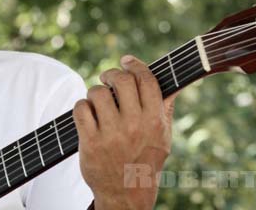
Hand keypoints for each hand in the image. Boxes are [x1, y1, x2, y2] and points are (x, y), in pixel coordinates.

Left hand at [73, 55, 177, 209]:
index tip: (126, 61)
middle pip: (121, 80)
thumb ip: (165, 107)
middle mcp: (134, 125)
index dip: (135, 65)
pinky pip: (80, 108)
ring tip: (97, 102)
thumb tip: (175, 82)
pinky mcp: (90, 142)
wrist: (127, 195)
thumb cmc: (146, 160)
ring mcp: (111, 134)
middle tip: (107, 79)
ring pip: (96, 92)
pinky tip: (87, 114)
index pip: (146, 80)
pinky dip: (82, 107)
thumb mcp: (163, 136)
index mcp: (155, 121)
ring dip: (95, 93)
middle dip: (111, 74)